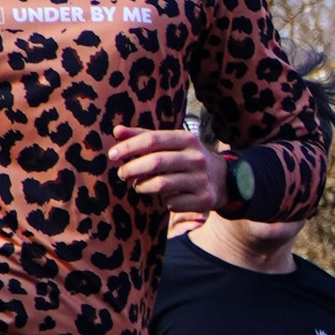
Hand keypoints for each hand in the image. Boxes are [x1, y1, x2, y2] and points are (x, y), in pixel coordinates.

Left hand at [105, 126, 228, 210]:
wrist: (222, 179)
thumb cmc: (186, 158)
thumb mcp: (170, 143)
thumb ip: (143, 137)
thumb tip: (117, 131)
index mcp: (186, 139)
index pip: (152, 139)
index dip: (129, 147)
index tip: (112, 155)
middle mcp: (196, 158)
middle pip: (155, 162)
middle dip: (132, 169)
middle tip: (121, 174)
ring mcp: (201, 179)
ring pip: (161, 185)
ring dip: (143, 187)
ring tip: (138, 186)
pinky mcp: (204, 199)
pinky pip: (173, 203)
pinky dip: (163, 202)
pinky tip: (164, 198)